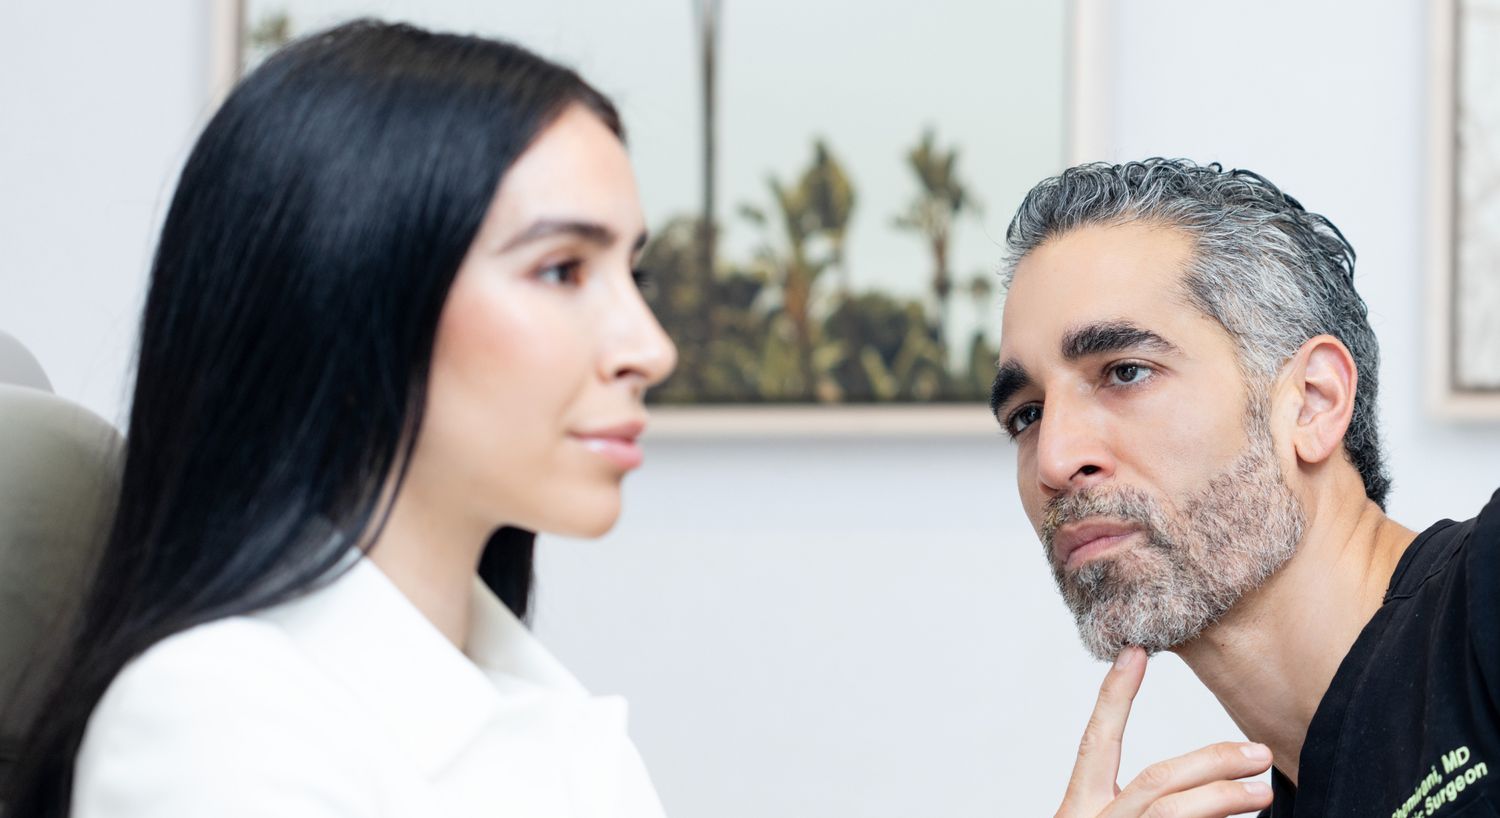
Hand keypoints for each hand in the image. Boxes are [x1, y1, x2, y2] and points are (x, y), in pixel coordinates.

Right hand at [1054, 647, 1274, 817]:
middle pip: (1154, 779)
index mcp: (1077, 812)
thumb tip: (1199, 786)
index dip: (1113, 698)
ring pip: (1172, 811)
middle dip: (1210, 761)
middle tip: (1256, 753)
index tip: (1134, 653)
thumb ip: (1136, 808)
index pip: (1095, 744)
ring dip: (1224, 795)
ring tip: (1263, 790)